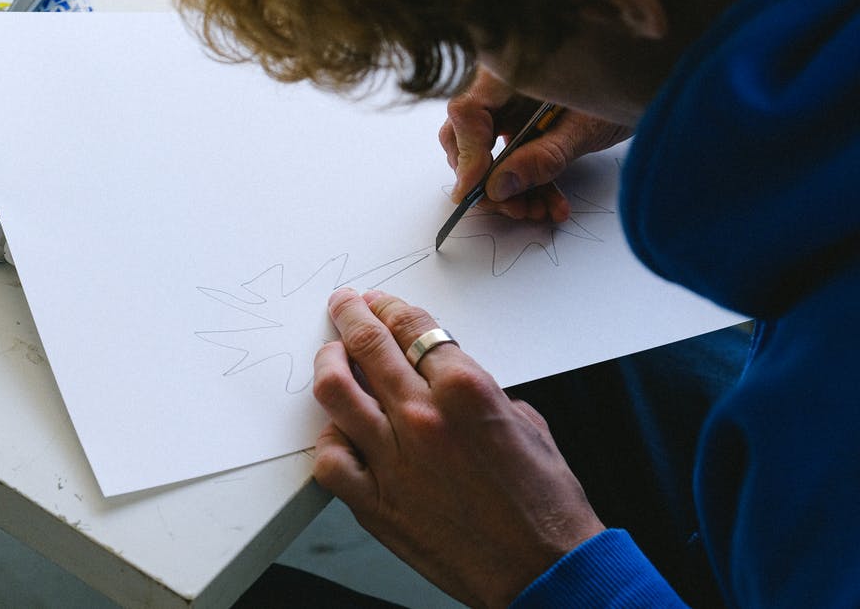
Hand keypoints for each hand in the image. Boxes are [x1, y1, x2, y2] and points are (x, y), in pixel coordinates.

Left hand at [313, 288, 605, 608]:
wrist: (542, 570)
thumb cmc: (545, 504)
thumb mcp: (528, 424)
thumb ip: (481, 393)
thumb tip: (448, 378)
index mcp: (466, 391)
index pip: (414, 327)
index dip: (393, 308)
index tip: (382, 303)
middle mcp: (423, 418)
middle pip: (369, 345)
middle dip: (352, 315)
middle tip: (346, 305)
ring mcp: (393, 460)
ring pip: (336, 391)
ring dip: (328, 361)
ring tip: (330, 354)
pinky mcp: (376, 503)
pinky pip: (330, 459)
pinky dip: (329, 439)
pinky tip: (338, 432)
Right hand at [439, 68, 633, 221]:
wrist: (652, 82)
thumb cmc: (624, 86)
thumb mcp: (584, 127)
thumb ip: (541, 157)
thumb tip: (499, 187)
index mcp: (510, 72)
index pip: (466, 112)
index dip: (467, 154)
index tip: (477, 190)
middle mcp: (503, 89)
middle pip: (468, 138)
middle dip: (488, 181)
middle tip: (511, 208)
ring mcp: (513, 109)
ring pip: (491, 157)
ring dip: (511, 192)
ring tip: (537, 212)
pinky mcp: (527, 128)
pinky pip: (516, 161)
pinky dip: (531, 186)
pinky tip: (551, 205)